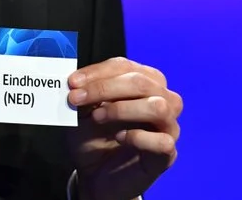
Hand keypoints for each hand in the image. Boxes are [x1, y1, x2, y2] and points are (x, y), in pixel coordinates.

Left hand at [65, 57, 182, 199]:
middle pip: (142, 82)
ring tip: (97, 117)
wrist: (95, 175)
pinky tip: (119, 137)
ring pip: (158, 106)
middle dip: (105, 88)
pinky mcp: (167, 153)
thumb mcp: (83, 111)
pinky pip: (163, 141)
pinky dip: (139, 137)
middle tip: (76, 98)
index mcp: (144, 82)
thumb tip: (77, 80)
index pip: (125, 66)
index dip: (98, 72)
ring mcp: (168, 127)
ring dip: (122, 109)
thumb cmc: (93, 137)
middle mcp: (162, 100)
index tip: (73, 82)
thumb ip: (84, 93)